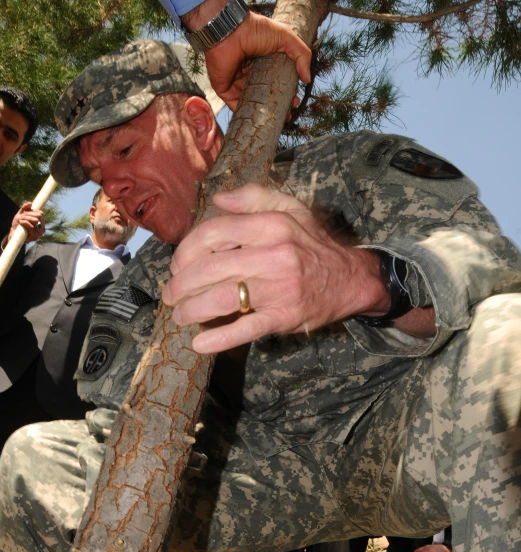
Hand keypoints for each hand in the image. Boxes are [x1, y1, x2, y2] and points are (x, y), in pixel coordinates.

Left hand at [8, 202, 44, 243]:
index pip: (40, 213)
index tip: (24, 212)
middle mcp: (42, 228)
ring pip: (35, 220)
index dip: (32, 211)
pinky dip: (25, 222)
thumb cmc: (18, 225)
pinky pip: (31, 227)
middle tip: (22, 216)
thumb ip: (25, 208)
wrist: (13, 234)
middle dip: (28, 214)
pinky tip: (20, 222)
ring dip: (26, 218)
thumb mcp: (21, 214)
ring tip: (20, 219)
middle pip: (39, 216)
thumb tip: (30, 203)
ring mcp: (39, 233)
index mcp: (41, 222)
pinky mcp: (35, 237)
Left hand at [163, 184, 387, 352]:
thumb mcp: (290, 208)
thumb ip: (253, 197)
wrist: (350, 279)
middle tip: (171, 294)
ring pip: (221, 298)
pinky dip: (219, 338)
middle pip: (210, 268)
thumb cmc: (313, 243)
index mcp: (270, 225)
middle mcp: (273, 254)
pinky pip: (245, 329)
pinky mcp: (284, 317)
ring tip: (179, 315)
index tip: (178, 264)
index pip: (213, 233)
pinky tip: (199, 344)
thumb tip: (217, 199)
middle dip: (181, 284)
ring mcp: (279, 288)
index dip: (186, 250)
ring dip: (191, 309)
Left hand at [183, 7, 310, 110]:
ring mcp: (238, 83)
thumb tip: (307, 79)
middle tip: (288, 112)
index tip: (295, 100)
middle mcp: (251, 73)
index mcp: (264, 62)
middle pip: (267, 95)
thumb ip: (301, 55)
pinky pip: (237, 108)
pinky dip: (248, 116)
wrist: (230, 32)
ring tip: (278, 120)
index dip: (287, 92)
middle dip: (279, 105)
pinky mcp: (227, 91)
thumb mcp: (285, 37)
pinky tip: (260, 123)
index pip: (278, 81)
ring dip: (266, 114)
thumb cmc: (256, 30)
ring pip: (254, 104)